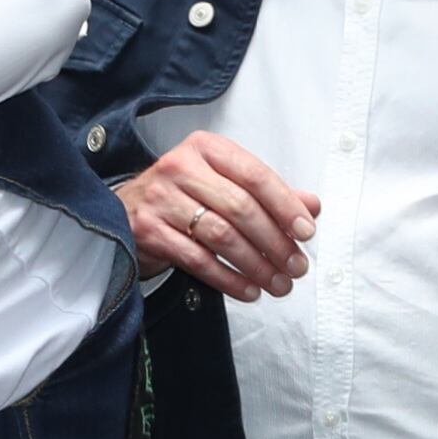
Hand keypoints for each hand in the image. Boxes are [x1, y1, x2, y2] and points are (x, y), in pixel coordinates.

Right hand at [119, 131, 317, 302]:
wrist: (125, 211)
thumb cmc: (183, 196)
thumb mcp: (224, 184)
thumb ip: (269, 194)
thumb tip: (312, 206)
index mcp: (206, 148)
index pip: (255, 175)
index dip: (285, 205)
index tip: (306, 231)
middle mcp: (180, 167)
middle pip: (240, 207)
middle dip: (275, 242)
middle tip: (297, 266)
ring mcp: (161, 198)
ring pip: (221, 235)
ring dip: (256, 265)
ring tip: (278, 283)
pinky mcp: (148, 230)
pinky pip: (198, 260)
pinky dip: (228, 278)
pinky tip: (248, 290)